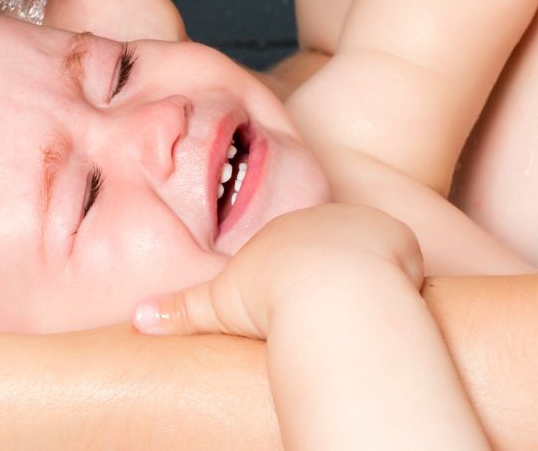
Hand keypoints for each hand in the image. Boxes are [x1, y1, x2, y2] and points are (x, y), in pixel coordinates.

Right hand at [134, 203, 424, 338]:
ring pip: (365, 249)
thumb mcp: (217, 303)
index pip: (287, 248)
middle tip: (327, 307)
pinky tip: (386, 300)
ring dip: (364, 274)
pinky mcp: (394, 235)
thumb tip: (138, 319)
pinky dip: (396, 275)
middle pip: (327, 244)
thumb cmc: (270, 295)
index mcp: (278, 228)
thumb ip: (180, 309)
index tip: (294, 300)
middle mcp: (317, 217)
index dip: (291, 274)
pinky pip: (399, 255)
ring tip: (358, 309)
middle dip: (329, 272)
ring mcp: (357, 223)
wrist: (327, 288)